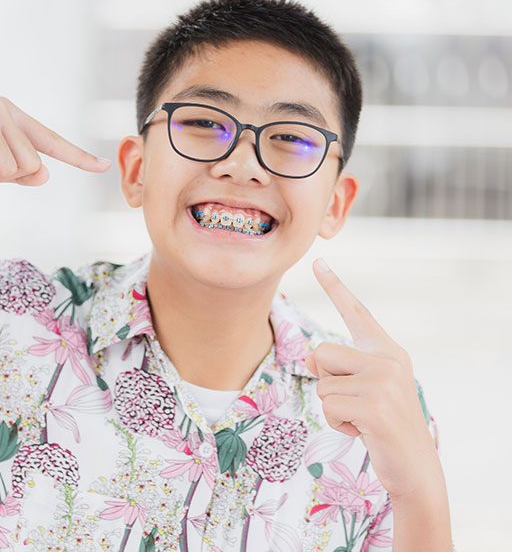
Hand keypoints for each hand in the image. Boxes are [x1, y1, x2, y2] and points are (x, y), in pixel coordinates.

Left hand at [306, 258, 440, 500]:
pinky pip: (328, 406)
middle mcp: (389, 359)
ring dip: (333, 407)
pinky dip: (338, 423)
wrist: (414, 466)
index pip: (357, 313)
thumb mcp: (362, 390)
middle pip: (322, 354)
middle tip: (357, 404)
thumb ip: (340, 368)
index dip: (335, 286)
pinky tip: (363, 431)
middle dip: (328, 383)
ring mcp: (384, 381)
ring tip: (362, 419)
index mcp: (387, 351)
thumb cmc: (382, 426)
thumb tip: (312, 358)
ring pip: (322, 383)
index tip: (318, 261)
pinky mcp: (374, 405)